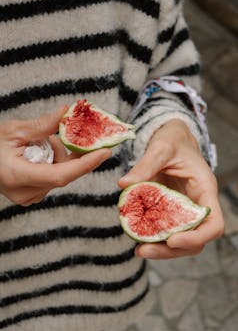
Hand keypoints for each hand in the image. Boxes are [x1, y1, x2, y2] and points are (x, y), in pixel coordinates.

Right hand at [0, 106, 110, 205]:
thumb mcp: (14, 130)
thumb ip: (42, 125)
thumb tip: (66, 113)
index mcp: (18, 177)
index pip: (61, 175)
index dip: (85, 164)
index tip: (105, 152)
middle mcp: (26, 192)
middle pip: (63, 173)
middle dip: (69, 153)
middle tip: (65, 134)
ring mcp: (29, 197)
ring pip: (59, 175)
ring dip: (58, 157)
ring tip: (40, 143)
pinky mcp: (32, 196)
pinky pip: (53, 179)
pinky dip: (54, 164)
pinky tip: (41, 152)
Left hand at [118, 119, 223, 258]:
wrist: (172, 137)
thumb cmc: (173, 139)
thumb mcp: (161, 148)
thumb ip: (145, 165)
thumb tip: (124, 184)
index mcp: (205, 190)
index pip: (214, 224)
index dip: (197, 238)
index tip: (172, 240)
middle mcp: (197, 204)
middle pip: (195, 239)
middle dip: (171, 251)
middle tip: (142, 250)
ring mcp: (184, 209)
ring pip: (180, 238)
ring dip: (161, 248)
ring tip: (138, 249)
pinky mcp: (171, 209)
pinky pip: (166, 228)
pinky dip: (153, 235)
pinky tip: (136, 236)